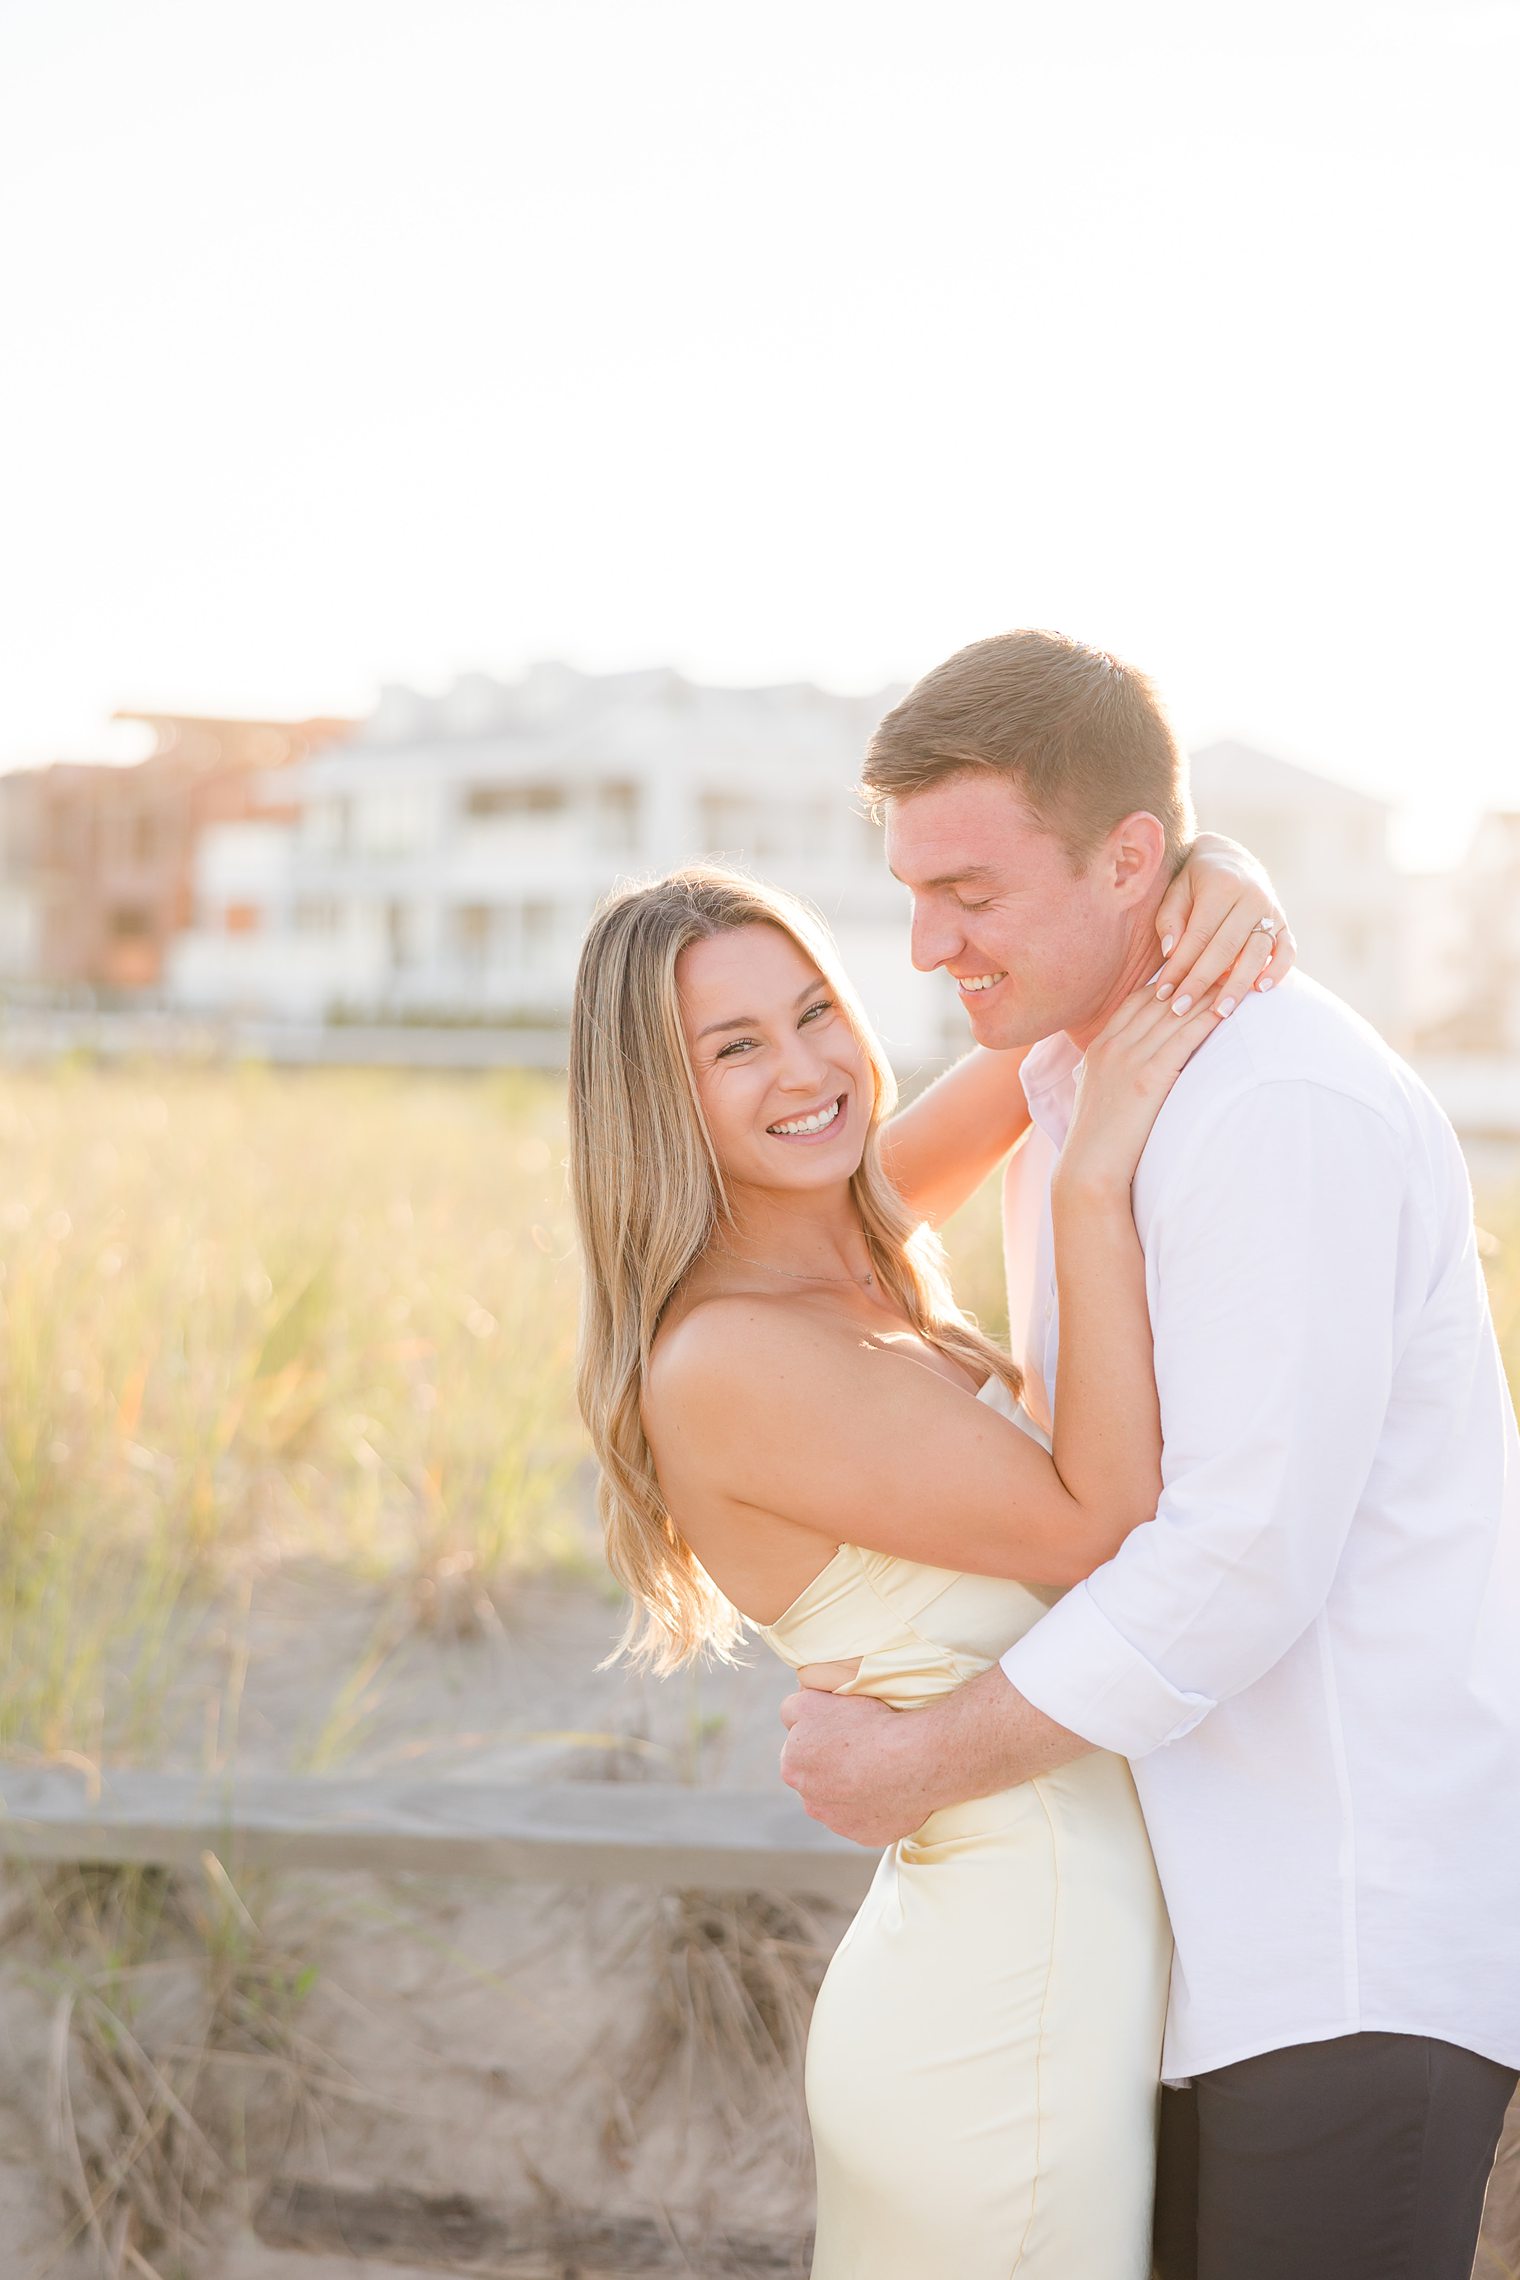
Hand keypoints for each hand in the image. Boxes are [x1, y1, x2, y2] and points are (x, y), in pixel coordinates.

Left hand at [779, 1689, 935, 1847]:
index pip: (798, 1749)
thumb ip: (792, 1708)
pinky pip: (866, 1820)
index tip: (843, 1731)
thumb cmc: (867, 1724)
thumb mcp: (814, 1698)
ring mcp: (837, 1822)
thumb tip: (792, 1715)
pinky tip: (889, 1790)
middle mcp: (809, 1800)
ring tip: (879, 1770)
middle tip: (861, 1750)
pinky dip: (874, 1808)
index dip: (821, 1737)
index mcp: (791, 1765)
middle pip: (817, 1780)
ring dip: (851, 1790)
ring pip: (840, 1802)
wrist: (913, 1759)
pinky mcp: (864, 1836)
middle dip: (833, 1768)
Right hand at [1057, 981, 1226, 1198]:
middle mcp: (1112, 1046)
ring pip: (1175, 1014)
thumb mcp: (1103, 1096)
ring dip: (1208, 992)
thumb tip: (1144, 1069)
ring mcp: (1127, 1060)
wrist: (1089, 1171)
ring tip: (1237, 976)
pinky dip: (1207, 1020)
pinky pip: (1182, 1039)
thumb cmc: (1101, 1142)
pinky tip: (1229, 1008)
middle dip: (1194, 977)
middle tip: (1226, 960)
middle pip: (1160, 999)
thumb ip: (1119, 1073)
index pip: (1139, 1001)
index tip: (1198, 969)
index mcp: (1100, 1047)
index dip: (1171, 982)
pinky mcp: (1146, 1079)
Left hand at [1152, 834, 1295, 1011]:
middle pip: (1226, 948)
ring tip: (1220, 1012)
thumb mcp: (1176, 890)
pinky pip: (1287, 950)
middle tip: (1182, 1010)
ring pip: (1256, 953)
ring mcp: (1272, 910)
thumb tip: (1170, 953)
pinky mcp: (1285, 923)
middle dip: (1202, 982)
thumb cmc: (1195, 882)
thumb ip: (1170, 919)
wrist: (1231, 860)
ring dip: (1237, 984)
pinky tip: (1261, 989)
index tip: (1163, 992)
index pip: (1198, 935)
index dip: (1179, 966)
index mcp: (1221, 886)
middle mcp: (1251, 897)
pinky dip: (1278, 970)